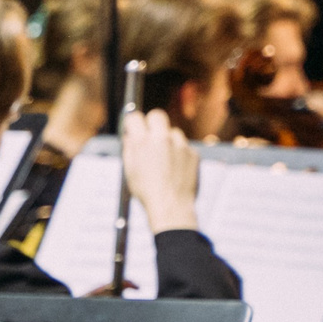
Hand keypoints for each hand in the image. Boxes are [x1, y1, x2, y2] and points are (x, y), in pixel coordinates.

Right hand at [121, 110, 200, 232]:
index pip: (135, 117)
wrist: (171, 206)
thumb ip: (129, 149)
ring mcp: (180, 144)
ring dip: (168, 141)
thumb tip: (131, 135)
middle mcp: (161, 139)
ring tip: (164, 162)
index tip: (134, 128)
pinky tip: (175, 170)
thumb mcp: (130, 170)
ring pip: (173, 132)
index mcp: (141, 142)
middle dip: (152, 122)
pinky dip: (180, 154)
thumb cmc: (147, 192)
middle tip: (150, 135)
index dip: (133, 123)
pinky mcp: (193, 153)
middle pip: (157, 115)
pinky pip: (184, 147)